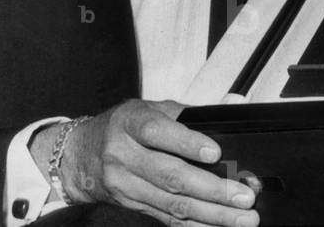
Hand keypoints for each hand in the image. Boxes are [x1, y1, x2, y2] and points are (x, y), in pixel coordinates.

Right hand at [59, 99, 258, 225]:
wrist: (78, 155)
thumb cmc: (126, 126)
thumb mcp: (150, 108)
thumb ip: (188, 112)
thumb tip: (233, 108)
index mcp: (131, 122)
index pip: (158, 132)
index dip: (187, 143)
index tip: (215, 152)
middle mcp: (124, 155)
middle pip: (170, 175)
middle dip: (212, 189)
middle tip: (244, 197)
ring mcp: (125, 185)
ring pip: (172, 203)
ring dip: (211, 214)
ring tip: (242, 218)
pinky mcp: (131, 206)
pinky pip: (166, 218)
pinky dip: (194, 225)